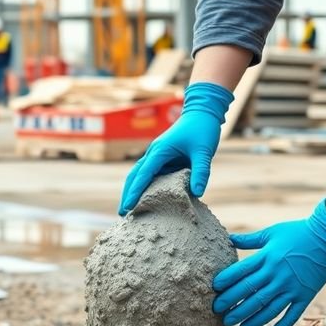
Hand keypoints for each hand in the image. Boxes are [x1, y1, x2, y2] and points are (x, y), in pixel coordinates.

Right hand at [118, 82, 233, 214]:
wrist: (203, 112)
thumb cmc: (202, 128)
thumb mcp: (204, 151)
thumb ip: (201, 171)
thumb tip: (198, 193)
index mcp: (160, 151)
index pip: (143, 174)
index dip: (135, 191)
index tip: (128, 206)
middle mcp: (155, 153)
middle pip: (135, 175)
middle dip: (127, 193)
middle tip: (122, 213)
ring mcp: (159, 155)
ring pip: (141, 175)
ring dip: (134, 190)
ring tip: (130, 209)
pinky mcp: (165, 158)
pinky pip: (153, 174)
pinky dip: (146, 186)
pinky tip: (148, 199)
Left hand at [212, 199, 325, 325]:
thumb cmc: (298, 232)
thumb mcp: (272, 232)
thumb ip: (249, 239)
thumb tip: (228, 238)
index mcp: (267, 257)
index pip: (241, 272)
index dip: (226, 282)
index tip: (215, 290)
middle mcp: (277, 274)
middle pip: (250, 293)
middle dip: (233, 305)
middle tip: (220, 314)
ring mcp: (291, 287)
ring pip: (267, 308)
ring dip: (252, 320)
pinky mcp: (305, 295)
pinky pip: (291, 314)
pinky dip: (281, 325)